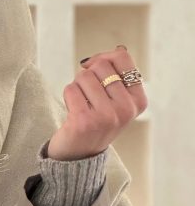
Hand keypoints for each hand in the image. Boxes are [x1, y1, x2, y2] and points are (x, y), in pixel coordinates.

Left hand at [47, 45, 147, 160]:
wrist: (79, 155)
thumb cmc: (95, 119)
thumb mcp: (115, 98)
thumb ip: (117, 73)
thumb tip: (117, 50)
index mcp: (138, 101)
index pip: (122, 57)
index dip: (104, 58)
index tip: (96, 72)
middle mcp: (126, 110)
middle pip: (101, 65)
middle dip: (88, 75)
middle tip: (88, 96)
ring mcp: (107, 117)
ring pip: (84, 76)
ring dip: (77, 87)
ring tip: (81, 105)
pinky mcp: (84, 121)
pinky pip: (70, 88)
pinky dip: (68, 96)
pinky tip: (73, 112)